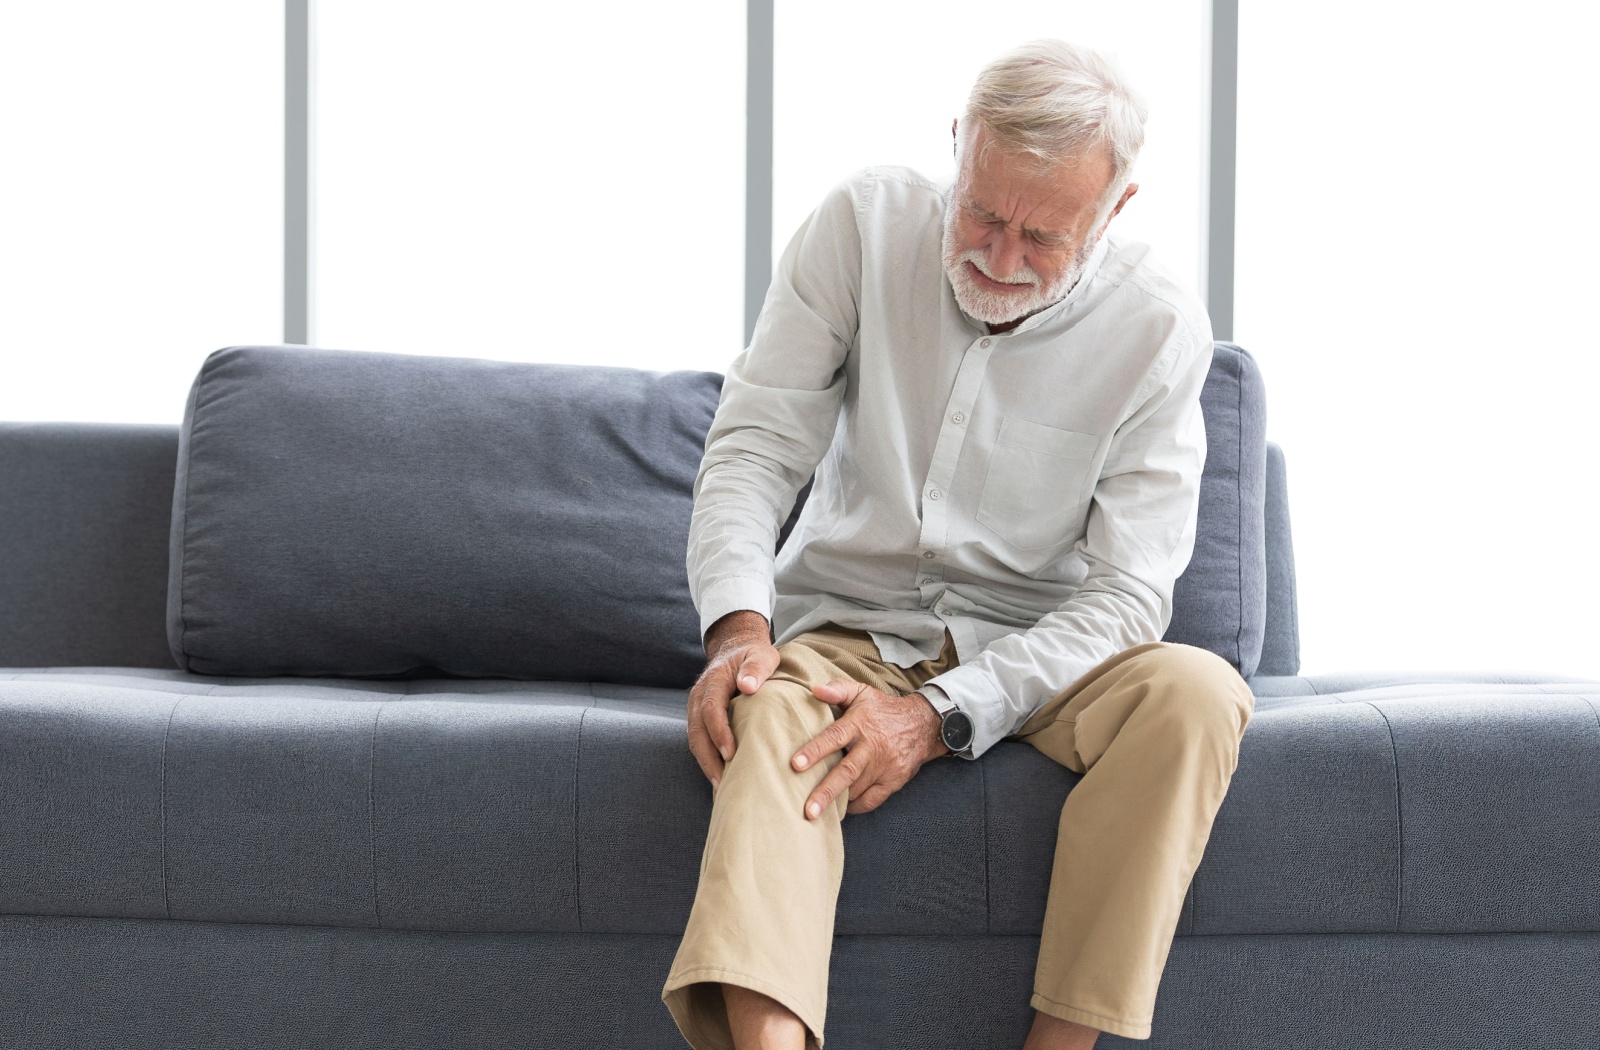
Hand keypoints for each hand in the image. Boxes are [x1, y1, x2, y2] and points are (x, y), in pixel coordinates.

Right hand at [685, 610, 779, 787]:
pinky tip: (720, 776)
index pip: (711, 709)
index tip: (731, 753)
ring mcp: (696, 707)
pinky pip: (698, 740)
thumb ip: (756, 668)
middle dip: (708, 757)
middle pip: (697, 730)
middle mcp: (699, 695)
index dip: (719, 732)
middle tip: (723, 781)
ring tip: (721, 786)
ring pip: (695, 739)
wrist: (735, 649)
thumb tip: (747, 686)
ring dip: (706, 763)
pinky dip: (706, 758)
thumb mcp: (761, 655)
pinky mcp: (699, 717)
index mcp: (714, 680)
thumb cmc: (752, 656)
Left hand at [791, 682, 945, 817]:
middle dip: (826, 791)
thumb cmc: (884, 708)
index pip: (834, 737)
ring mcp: (885, 765)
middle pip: (847, 771)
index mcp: (860, 723)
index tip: (796, 765)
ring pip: (857, 789)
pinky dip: (856, 807)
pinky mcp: (894, 780)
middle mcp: (872, 746)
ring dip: (837, 802)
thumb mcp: (862, 692)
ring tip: (816, 813)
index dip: (815, 751)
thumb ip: (837, 689)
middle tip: (808, 810)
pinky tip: (842, 808)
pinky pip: (872, 800)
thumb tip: (814, 689)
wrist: (924, 724)